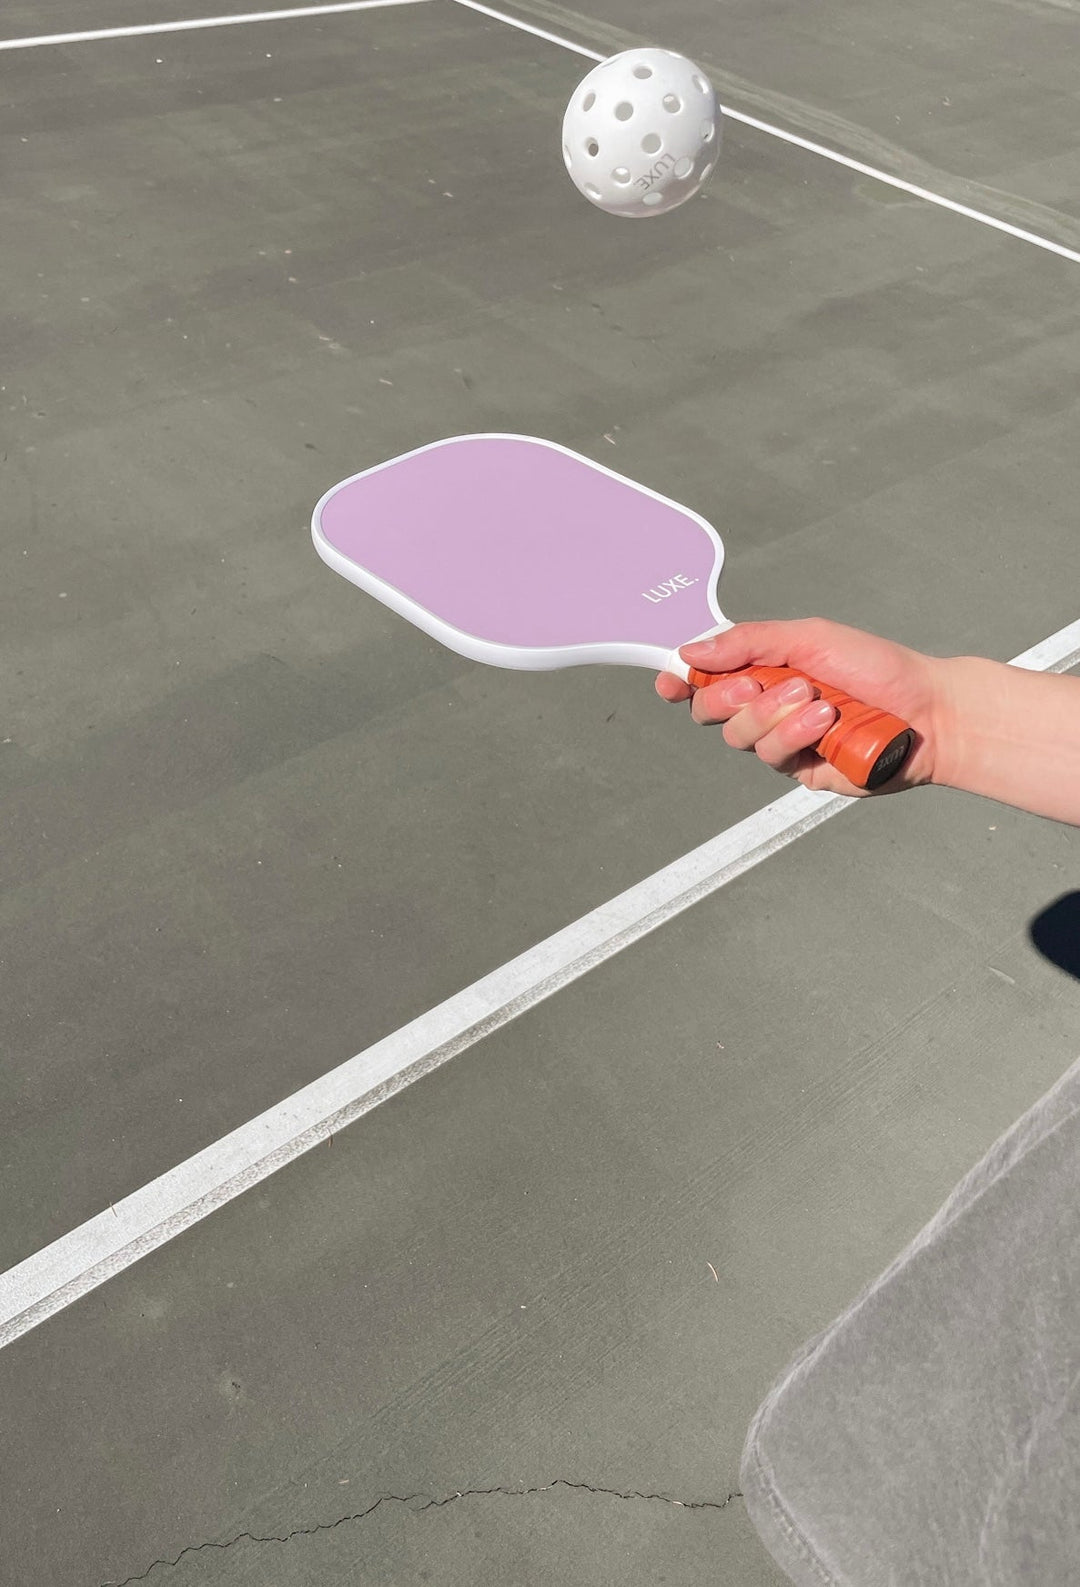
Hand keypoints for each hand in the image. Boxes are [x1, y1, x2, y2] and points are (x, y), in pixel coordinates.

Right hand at [656, 618, 944, 796]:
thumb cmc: (877, 668)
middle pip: (709, 711)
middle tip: (758, 686)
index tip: (669, 679)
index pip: (706, 676)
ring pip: (739, 737)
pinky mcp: (800, 770)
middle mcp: (766, 706)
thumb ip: (748, 642)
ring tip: (814, 701)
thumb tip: (691, 650)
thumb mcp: (808, 638)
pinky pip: (772, 757)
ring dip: (772, 716)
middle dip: (726, 698)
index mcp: (763, 668)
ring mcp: (782, 740)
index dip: (681, 679)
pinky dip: (794, 736)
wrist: (927, 712)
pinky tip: (824, 723)